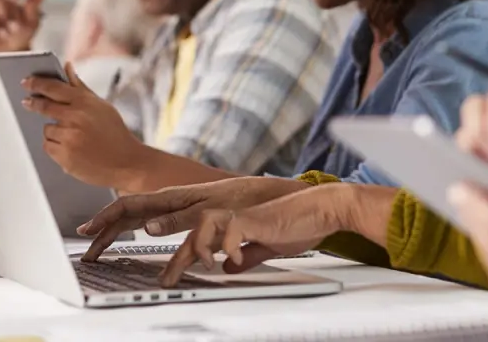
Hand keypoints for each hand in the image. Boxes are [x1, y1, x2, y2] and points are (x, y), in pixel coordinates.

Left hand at [23, 63, 141, 187]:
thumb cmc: (115, 133)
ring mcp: (69, 138)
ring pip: (46, 129)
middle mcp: (75, 117)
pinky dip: (56, 147)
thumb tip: (66, 66)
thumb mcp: (101, 106)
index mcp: (85, 102)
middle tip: (27, 102)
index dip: (37, 83)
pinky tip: (72, 149)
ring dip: (54, 131)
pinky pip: (48, 147)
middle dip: (33, 103)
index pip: (54, 87)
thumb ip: (80, 86)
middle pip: (44, 106)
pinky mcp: (65, 157)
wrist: (127, 163)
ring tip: (73, 137)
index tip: (26, 81)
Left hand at [77, 176, 307, 259]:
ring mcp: (223, 207)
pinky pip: (220, 231)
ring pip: (186, 214)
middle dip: (118, 219)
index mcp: (199, 204)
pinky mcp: (243, 218)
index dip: (117, 218)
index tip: (91, 233)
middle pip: (153, 204)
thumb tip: (226, 265)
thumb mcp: (249, 241)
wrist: (314, 208)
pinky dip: (210, 244)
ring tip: (147, 232)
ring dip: (166, 224)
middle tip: (91, 236)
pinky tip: (206, 258)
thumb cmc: (282, 223)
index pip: (149, 207)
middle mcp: (205, 200)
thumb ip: (234, 251)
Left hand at [158, 185, 354, 286]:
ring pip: (204, 222)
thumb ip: (246, 255)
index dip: (183, 256)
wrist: (320, 208)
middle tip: (167, 280)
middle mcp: (233, 216)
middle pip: (194, 232)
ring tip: (203, 264)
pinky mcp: (255, 218)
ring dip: (199, 245)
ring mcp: (242, 215)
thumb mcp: (267, 245)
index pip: (199, 238)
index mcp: (234, 224)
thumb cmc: (299, 224)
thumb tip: (228, 268)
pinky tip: (235, 260)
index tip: (172, 275)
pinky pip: (233, 231)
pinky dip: (230, 247)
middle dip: (178, 258)